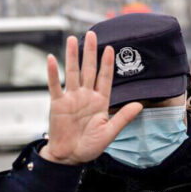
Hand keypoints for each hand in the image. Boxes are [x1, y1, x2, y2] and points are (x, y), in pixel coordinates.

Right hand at [39, 32, 142, 164]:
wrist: (69, 157)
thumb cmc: (90, 147)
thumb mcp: (109, 133)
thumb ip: (123, 118)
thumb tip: (139, 105)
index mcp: (100, 102)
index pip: (105, 78)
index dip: (107, 64)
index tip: (111, 48)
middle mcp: (86, 96)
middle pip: (89, 70)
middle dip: (91, 52)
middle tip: (92, 34)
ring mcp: (71, 98)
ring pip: (72, 72)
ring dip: (72, 56)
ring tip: (73, 39)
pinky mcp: (57, 104)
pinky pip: (55, 85)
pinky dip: (53, 73)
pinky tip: (51, 59)